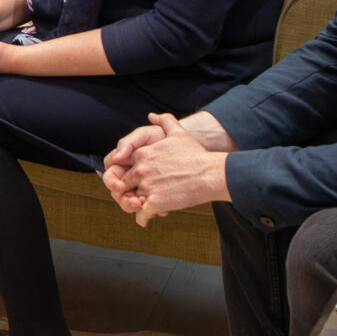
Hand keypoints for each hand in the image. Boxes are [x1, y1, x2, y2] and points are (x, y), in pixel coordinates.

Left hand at [114, 114, 233, 222]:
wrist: (211, 174)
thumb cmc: (196, 154)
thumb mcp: (179, 133)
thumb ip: (164, 121)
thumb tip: (151, 115)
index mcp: (142, 154)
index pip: (125, 168)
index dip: (131, 176)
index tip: (137, 181)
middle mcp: (141, 170)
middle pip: (125, 184)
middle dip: (129, 191)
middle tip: (137, 198)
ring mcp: (147, 186)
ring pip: (131, 200)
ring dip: (136, 205)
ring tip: (144, 208)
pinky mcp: (155, 202)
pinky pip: (141, 214)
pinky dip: (142, 218)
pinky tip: (146, 219)